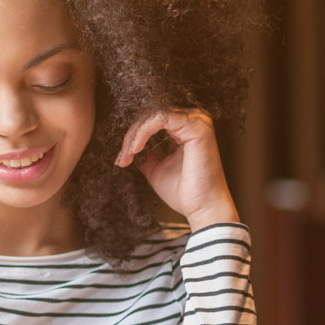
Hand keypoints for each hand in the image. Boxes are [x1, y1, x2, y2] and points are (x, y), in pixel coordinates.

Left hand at [115, 108, 239, 230]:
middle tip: (122, 158)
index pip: (152, 121)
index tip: (122, 160)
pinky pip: (160, 119)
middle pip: (151, 116)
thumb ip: (146, 156)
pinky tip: (136, 149)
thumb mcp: (156, 169)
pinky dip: (143, 132)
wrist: (203, 209)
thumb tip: (130, 148)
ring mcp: (197, 122)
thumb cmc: (184, 192)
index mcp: (186, 130)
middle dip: (131, 136)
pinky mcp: (197, 127)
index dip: (133, 137)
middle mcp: (193, 122)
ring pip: (153, 115)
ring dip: (134, 135)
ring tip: (127, 155)